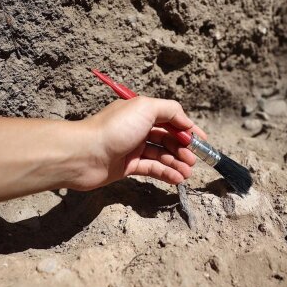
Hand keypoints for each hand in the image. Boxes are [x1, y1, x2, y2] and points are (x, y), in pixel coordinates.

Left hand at [72, 97, 206, 189]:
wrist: (84, 154)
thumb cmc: (115, 128)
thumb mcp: (146, 108)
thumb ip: (170, 110)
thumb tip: (186, 122)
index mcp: (142, 113)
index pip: (170, 119)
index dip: (188, 129)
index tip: (202, 141)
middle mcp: (138, 129)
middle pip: (167, 138)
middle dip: (183, 148)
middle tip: (195, 160)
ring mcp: (133, 148)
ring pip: (161, 155)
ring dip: (177, 163)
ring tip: (188, 172)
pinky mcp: (128, 167)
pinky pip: (152, 169)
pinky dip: (166, 173)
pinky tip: (177, 178)